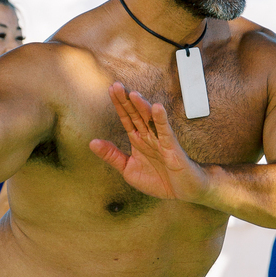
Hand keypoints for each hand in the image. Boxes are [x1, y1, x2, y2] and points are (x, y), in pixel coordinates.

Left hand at [90, 84, 209, 202]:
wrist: (183, 191)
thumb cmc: (159, 180)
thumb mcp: (129, 170)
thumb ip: (112, 156)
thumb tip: (92, 142)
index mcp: (138, 140)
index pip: (127, 118)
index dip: (119, 105)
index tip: (111, 90)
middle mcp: (149, 137)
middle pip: (136, 115)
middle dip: (127, 101)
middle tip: (117, 86)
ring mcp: (161, 141)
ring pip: (150, 120)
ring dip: (142, 107)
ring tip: (134, 95)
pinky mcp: (172, 149)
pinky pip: (166, 132)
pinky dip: (161, 120)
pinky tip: (157, 108)